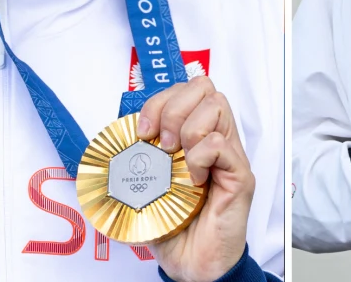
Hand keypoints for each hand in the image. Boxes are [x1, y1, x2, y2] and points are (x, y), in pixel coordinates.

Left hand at [137, 77, 254, 281]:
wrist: (193, 265)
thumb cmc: (173, 228)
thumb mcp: (145, 186)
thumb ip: (137, 159)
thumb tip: (111, 140)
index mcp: (195, 136)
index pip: (186, 90)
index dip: (161, 100)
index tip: (143, 129)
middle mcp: (216, 139)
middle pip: (204, 87)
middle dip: (173, 107)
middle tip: (162, 143)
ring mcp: (230, 155)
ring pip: (216, 105)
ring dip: (187, 129)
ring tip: (177, 159)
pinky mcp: (239, 176)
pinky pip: (220, 144)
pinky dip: (199, 157)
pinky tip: (194, 180)